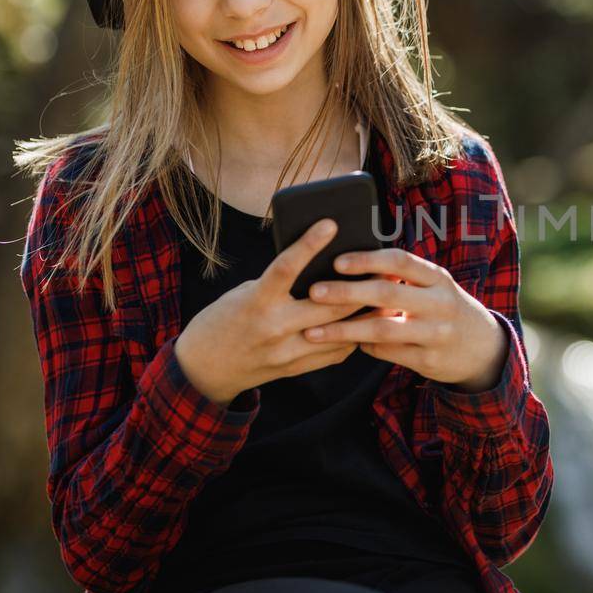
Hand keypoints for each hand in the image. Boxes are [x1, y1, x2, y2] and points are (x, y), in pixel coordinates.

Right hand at [174, 219, 385, 404]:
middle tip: (384, 271)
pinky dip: (351, 337)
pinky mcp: (295, 369)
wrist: (205, 367)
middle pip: (328, 305)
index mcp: (257, 301)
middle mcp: (273, 327)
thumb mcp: (246, 293)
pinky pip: (334, 353)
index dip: (309, 244)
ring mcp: (286, 351)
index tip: (331, 224)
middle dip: (359, 288)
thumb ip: (280, 284)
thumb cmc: (225, 319)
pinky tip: (366, 325)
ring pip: (339, 332)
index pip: (286, 267)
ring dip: (365, 316)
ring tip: (387, 299)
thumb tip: (320, 266)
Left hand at [299, 247, 508, 392]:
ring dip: (344, 329)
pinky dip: (363, 346)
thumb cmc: (445, 308)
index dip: (367, 259)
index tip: (336, 261)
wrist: (482, 347)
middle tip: (314, 291)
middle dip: (347, 292)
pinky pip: (387, 352)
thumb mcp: (435, 286)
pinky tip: (346, 342)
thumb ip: (403, 277)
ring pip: (382, 329)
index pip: (400, 261)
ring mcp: (436, 334)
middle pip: (387, 293)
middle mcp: (440, 303)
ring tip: (313, 330)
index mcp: (438, 278)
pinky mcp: (428, 360)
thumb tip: (353, 264)